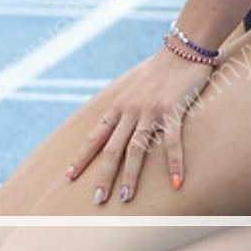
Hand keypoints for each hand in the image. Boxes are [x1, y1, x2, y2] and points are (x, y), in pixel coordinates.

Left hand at [64, 49, 212, 203]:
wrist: (182, 50)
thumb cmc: (159, 73)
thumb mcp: (134, 90)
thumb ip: (125, 109)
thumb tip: (114, 127)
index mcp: (119, 106)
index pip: (96, 136)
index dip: (81, 157)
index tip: (68, 177)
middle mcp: (130, 110)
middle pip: (112, 148)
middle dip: (103, 175)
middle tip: (97, 200)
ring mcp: (151, 110)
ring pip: (137, 148)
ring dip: (131, 175)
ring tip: (126, 198)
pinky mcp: (173, 110)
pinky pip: (172, 141)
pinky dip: (174, 163)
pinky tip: (177, 183)